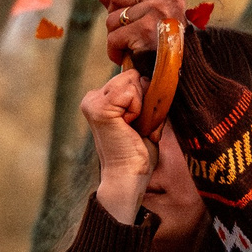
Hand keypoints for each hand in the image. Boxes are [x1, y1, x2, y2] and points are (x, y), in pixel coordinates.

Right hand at [80, 68, 154, 224]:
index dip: (143, 97)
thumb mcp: (141, 116)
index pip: (131, 76)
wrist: (128, 176)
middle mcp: (92, 98)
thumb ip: (142, 96)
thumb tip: (158, 76)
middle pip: (133, 75)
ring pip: (133, 80)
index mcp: (100, 99)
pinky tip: (130, 127)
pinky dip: (138, 109)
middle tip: (137, 126)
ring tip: (134, 127)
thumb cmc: (137, 152)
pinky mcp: (99, 109)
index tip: (137, 123)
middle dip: (144, 99)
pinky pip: (131, 92)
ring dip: (142, 105)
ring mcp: (93, 102)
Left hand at [96, 0, 188, 64]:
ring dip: (115, 34)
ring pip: (112, 18)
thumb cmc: (160, 41)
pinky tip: (126, 54)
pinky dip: (115, 50)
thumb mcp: (147, 14)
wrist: (175, 72)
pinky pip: (113, 37)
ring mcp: (155, 13)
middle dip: (116, 14)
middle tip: (131, 28)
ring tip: (132, 42)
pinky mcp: (144, 31)